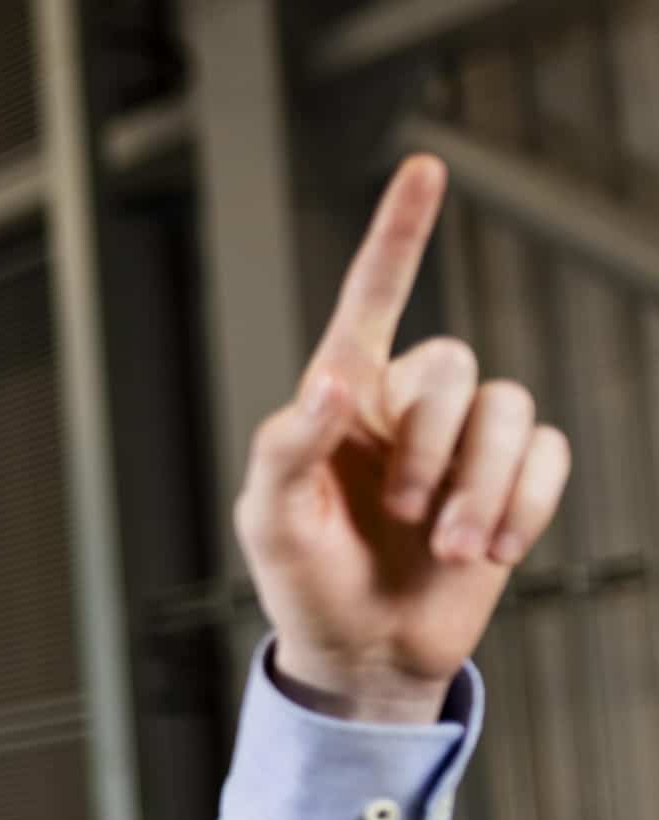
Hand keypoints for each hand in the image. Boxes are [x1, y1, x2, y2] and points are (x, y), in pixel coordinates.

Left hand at [233, 154, 572, 722]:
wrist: (362, 651)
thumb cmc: (302, 580)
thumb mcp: (270, 518)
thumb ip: (290, 444)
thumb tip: (331, 384)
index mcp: (340, 396)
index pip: (370, 300)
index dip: (399, 235)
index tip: (425, 168)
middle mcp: (407, 405)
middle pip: (453, 369)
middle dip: (431, 448)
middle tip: (397, 518)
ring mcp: (467, 442)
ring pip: (512, 409)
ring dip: (483, 484)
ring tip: (447, 547)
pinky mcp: (516, 480)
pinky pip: (551, 455)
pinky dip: (525, 504)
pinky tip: (488, 551)